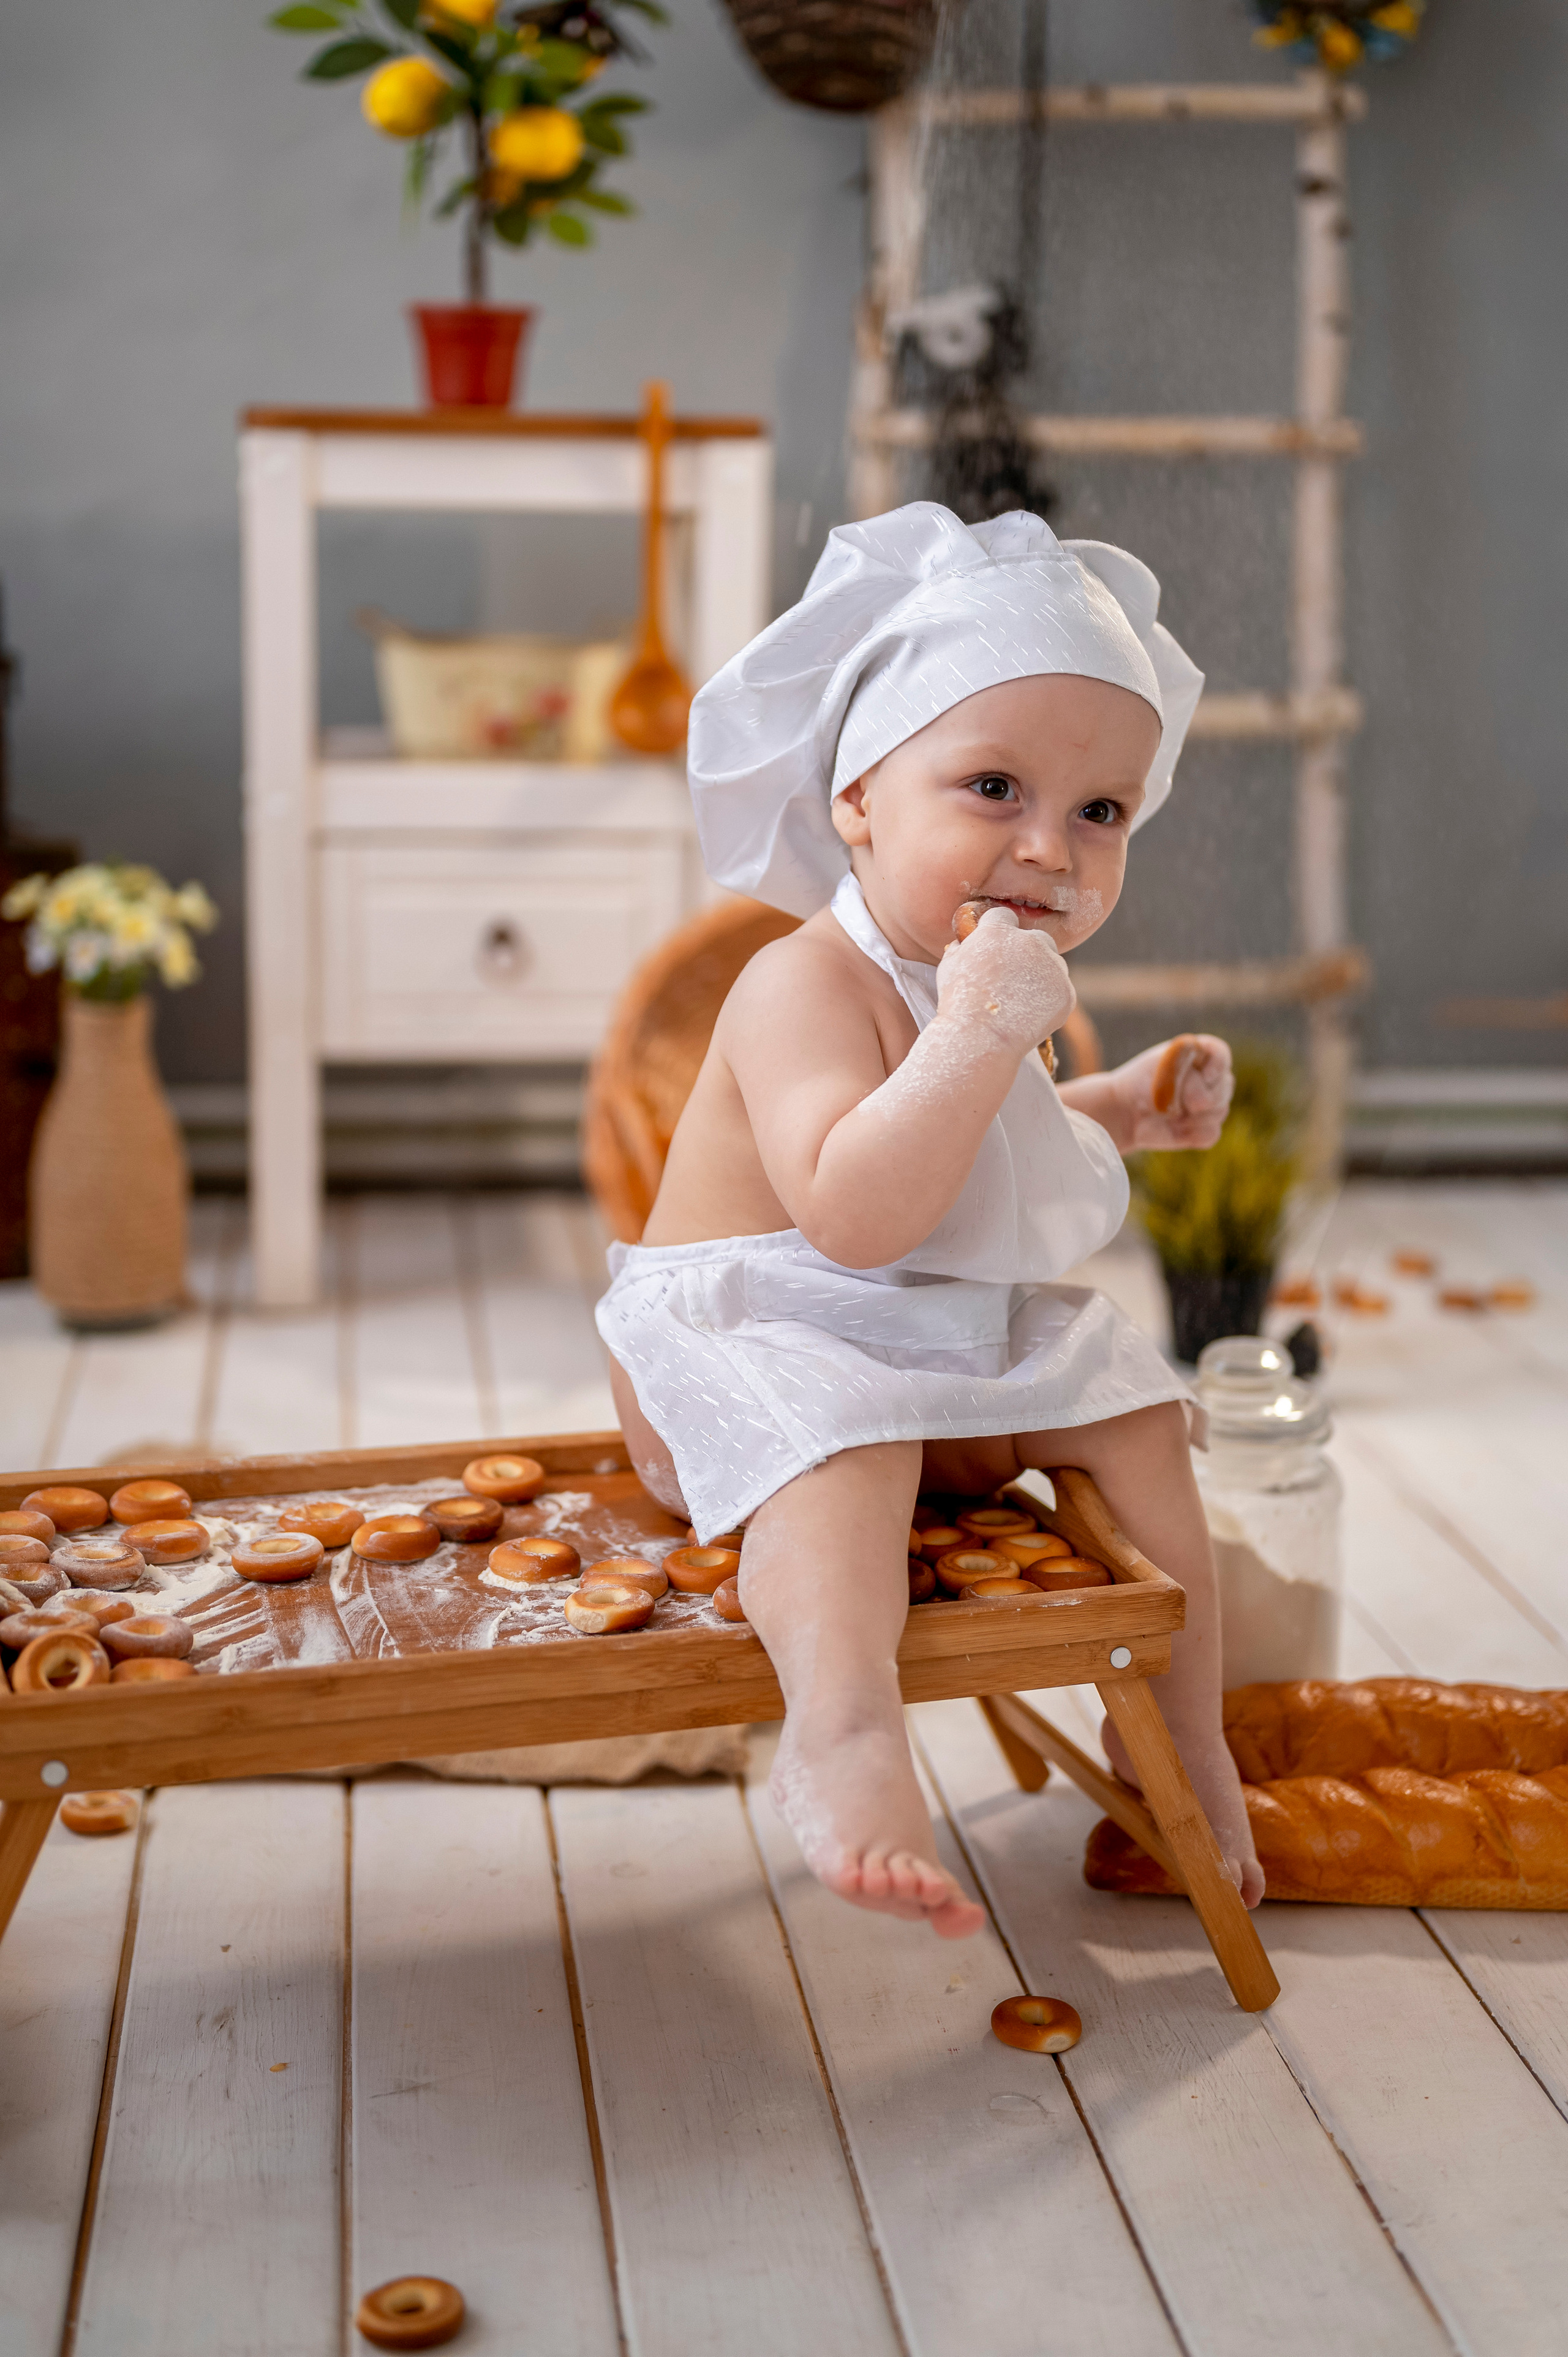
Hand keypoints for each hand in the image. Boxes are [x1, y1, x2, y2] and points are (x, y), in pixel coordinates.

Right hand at [935, 905, 1075, 1053]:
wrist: (980, 1039)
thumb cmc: (958, 1004)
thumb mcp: (948, 967)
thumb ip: (961, 949)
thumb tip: (965, 944)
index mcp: (998, 930)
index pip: (1003, 917)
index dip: (998, 931)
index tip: (995, 947)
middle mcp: (1030, 942)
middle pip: (1036, 938)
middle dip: (1027, 951)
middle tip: (1013, 976)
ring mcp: (1052, 967)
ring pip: (1053, 964)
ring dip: (1041, 975)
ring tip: (1021, 1000)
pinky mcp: (1066, 992)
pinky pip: (1060, 990)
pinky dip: (1050, 1000)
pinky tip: (1031, 1015)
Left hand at [1111, 1033, 1233, 1148]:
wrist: (1128, 1110)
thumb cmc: (1144, 1082)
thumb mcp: (1161, 1070)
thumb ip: (1187, 1077)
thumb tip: (1202, 1105)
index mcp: (1201, 1055)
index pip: (1220, 1055)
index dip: (1217, 1066)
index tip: (1204, 1076)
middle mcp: (1213, 1079)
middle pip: (1224, 1086)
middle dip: (1198, 1094)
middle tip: (1171, 1097)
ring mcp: (1213, 1105)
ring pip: (1219, 1111)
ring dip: (1190, 1115)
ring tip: (1168, 1111)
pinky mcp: (1207, 1129)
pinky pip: (1210, 1134)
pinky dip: (1189, 1133)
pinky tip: (1174, 1127)